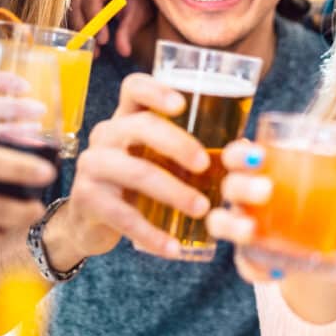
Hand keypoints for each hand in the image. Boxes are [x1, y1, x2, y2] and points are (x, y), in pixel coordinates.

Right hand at [46, 73, 209, 265]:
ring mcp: (93, 166)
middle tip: (206, 165)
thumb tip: (248, 153)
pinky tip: (173, 248)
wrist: (88, 222)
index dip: (156, 90)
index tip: (183, 105)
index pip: (133, 88)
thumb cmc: (136, 184)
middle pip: (140, 126)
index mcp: (126, 118)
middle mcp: (105, 135)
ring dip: (174, 192)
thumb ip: (188, 150)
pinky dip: (152, 234)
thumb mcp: (155, 160)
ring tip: (202, 209)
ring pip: (137, 172)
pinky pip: (124, 216)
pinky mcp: (87, 200)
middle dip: (178, 143)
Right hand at [69, 0, 153, 57]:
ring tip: (95, 53)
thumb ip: (128, 30)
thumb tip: (124, 52)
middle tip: (96, 51)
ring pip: (73, 14)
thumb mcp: (138, 13)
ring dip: (82, 35)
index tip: (103, 40)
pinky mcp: (76, 2)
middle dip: (86, 30)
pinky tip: (91, 49)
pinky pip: (73, 19)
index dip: (95, 19)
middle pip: (78, 6)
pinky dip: (80, 34)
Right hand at [208, 140, 335, 322]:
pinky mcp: (250, 258)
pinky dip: (257, 270)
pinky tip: (277, 272)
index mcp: (262, 171)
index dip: (238, 153)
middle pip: (229, 186)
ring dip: (233, 226)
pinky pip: (244, 265)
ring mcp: (243, 227)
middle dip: (242, 186)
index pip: (237, 155)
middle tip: (267, 190)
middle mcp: (245, 197)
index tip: (256, 155)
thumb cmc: (323, 203)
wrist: (317, 244)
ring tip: (253, 231)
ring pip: (221, 223)